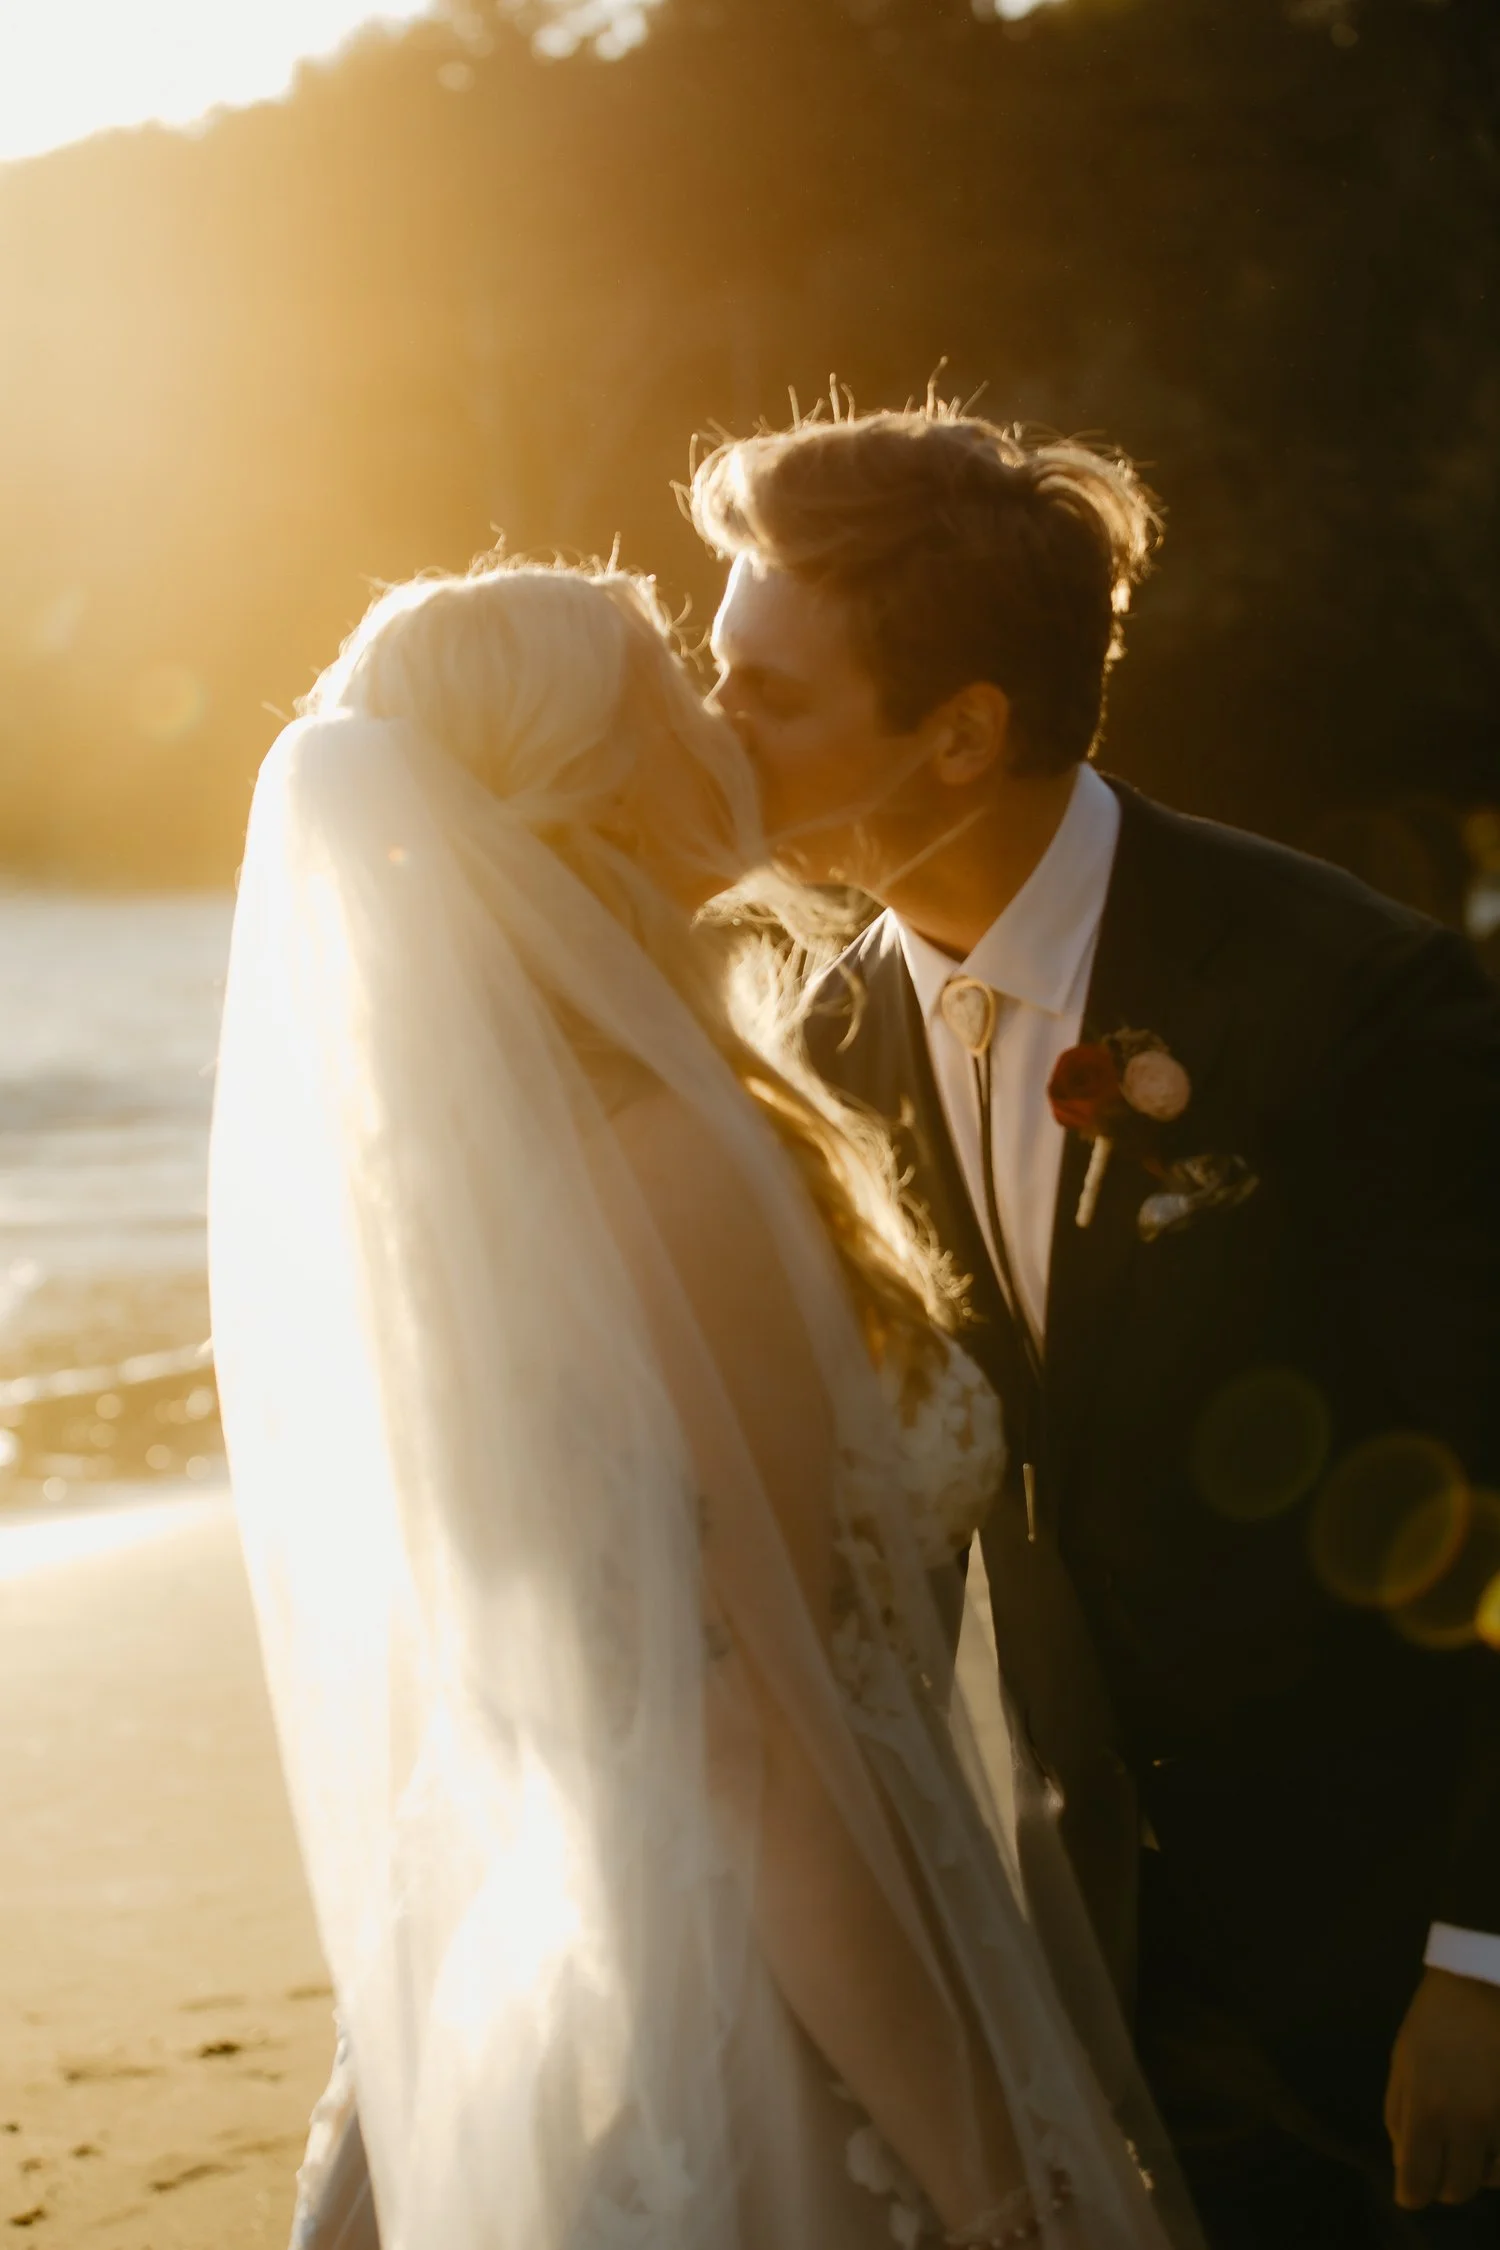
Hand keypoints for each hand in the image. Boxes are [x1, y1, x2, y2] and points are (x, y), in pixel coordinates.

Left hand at [1385, 1966, 1499, 2208]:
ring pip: (1490, 2180)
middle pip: (1457, 2190)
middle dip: (1443, 2183)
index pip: (1418, 2182)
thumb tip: (1403, 2163)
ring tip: (1466, 2144)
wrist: (1481, 1985)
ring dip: (1476, 2171)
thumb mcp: (1402, 2062)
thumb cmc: (1435, 2020)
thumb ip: (1398, 2115)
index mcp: (1426, 2110)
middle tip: (1438, 2163)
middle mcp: (1467, 2124)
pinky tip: (1490, 2139)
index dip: (1412, 2194)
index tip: (1410, 2191)